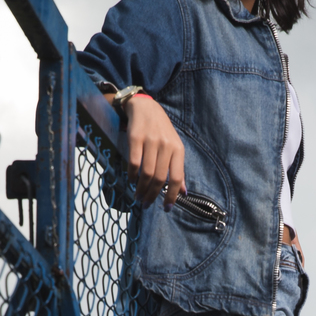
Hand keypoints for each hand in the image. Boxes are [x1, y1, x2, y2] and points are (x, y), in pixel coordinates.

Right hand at [121, 93, 184, 207]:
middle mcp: (166, 145)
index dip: (172, 196)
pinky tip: (132, 180)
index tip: (166, 208)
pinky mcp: (135, 138)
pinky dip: (132, 175)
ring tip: (138, 197)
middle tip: (146, 204)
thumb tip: (184, 192)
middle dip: (152, 195)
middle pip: (159, 178)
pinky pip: (134, 162)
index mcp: (178, 150)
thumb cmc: (161, 131)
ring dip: (141, 189)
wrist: (145, 107)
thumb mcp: (174, 148)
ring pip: (146, 173)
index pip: (177, 178)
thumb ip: (178, 170)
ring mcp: (151, 141)